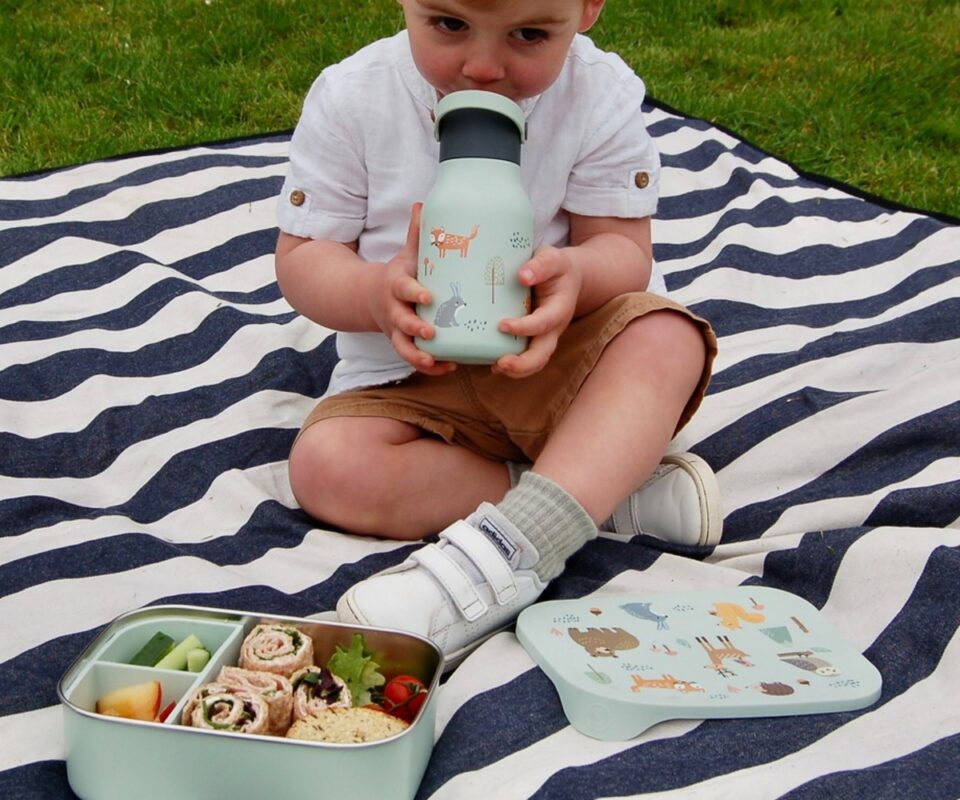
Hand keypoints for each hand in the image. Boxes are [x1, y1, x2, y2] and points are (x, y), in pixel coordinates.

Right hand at [368, 204, 456, 375]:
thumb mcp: (406, 254)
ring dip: (419, 355)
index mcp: (395, 286)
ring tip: (436, 358)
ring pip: (403, 348)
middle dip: (415, 328)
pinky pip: (414, 359)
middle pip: (401, 322)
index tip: (427, 296)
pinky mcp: (403, 344)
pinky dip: (430, 366)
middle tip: (432, 332)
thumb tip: (424, 202)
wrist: (370, 297)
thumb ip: (417, 233)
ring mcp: (397, 331)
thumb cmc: (399, 274)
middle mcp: (394, 311)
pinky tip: (449, 366)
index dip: (414, 293)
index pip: (403, 289)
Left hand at [493, 245, 581, 377]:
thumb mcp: (553, 259)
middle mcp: (554, 328)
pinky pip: (526, 358)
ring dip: (516, 370)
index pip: (543, 323)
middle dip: (523, 364)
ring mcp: (545, 337)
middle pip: (543, 354)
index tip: (502, 325)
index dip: (524, 327)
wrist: (568, 278)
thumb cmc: (557, 268)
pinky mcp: (534, 340)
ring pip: (535, 362)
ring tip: (495, 367)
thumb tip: (522, 275)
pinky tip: (492, 362)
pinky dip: (511, 365)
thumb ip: (541, 265)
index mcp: (560, 308)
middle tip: (500, 364)